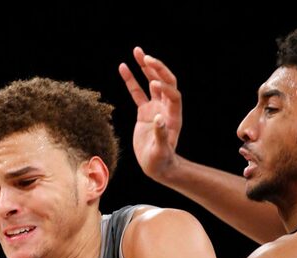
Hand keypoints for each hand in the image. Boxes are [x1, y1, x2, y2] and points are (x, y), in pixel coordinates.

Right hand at [118, 46, 182, 181]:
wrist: (156, 166)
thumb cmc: (160, 161)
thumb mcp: (161, 150)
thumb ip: (161, 135)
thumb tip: (159, 119)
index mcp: (174, 116)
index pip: (173, 95)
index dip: (165, 88)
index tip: (152, 83)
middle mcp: (166, 108)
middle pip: (165, 82)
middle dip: (156, 68)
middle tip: (145, 57)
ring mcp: (155, 108)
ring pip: (151, 82)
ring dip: (145, 67)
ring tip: (136, 51)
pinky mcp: (144, 112)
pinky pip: (137, 93)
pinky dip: (131, 80)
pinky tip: (123, 67)